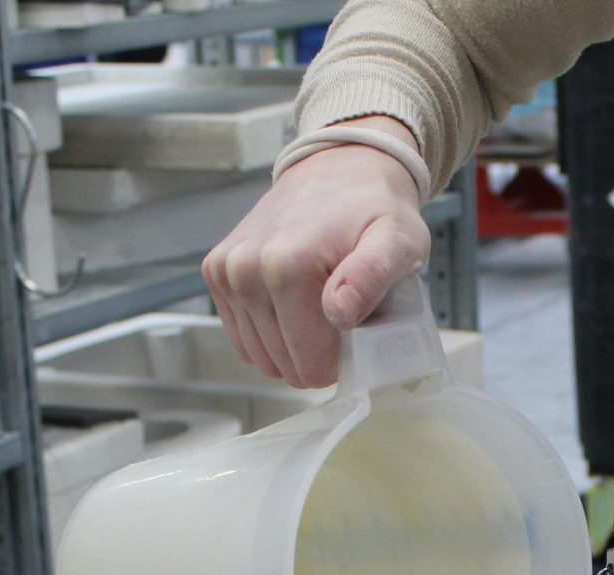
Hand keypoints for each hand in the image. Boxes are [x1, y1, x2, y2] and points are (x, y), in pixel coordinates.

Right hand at [201, 119, 428, 388]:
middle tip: (342, 313)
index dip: (340, 359)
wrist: (341, 167)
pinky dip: (270, 331)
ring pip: (261, 356)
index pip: (310, 366)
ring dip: (293, 343)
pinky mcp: (216, 271)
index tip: (358, 328)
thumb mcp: (397, 241)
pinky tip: (294, 302)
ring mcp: (226, 270)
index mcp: (287, 267)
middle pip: (284, 364)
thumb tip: (338, 311)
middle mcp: (246, 268)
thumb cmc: (375, 210)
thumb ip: (373, 275)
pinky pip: (244, 337)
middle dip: (317, 352)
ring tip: (319, 304)